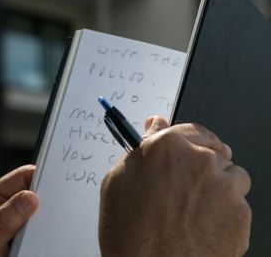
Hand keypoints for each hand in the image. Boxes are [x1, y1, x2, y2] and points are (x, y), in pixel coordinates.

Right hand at [99, 116, 250, 256]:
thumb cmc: (129, 233)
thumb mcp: (117, 181)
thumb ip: (140, 147)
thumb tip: (156, 125)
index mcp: (167, 147)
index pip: (190, 129)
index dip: (187, 142)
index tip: (187, 150)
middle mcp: (200, 161)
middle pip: (213, 151)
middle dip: (201, 165)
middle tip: (183, 188)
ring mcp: (224, 187)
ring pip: (230, 175)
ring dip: (216, 187)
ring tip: (191, 210)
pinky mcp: (241, 214)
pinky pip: (237, 204)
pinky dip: (224, 212)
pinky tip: (201, 226)